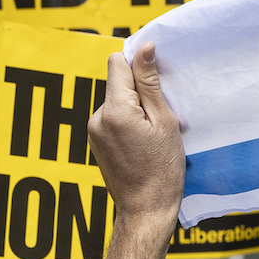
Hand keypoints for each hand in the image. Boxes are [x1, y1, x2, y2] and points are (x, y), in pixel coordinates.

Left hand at [88, 43, 184, 227]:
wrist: (146, 210)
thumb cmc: (162, 170)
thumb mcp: (165, 122)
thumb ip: (150, 83)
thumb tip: (144, 48)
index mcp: (115, 110)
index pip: (118, 63)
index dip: (139, 66)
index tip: (157, 81)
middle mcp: (97, 117)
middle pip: (118, 83)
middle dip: (140, 92)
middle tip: (162, 118)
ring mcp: (93, 131)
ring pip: (116, 101)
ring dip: (135, 109)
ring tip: (153, 135)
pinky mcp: (95, 141)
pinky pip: (112, 118)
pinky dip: (128, 123)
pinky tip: (143, 143)